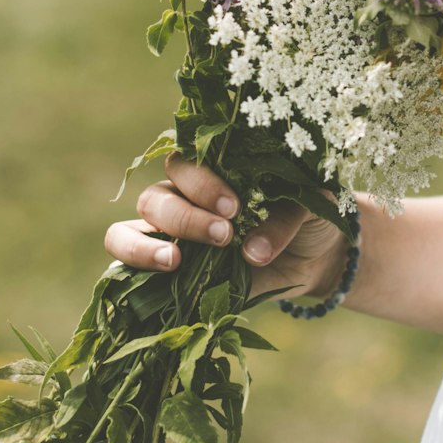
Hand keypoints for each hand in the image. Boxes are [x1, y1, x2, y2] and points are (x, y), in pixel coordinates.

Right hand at [103, 151, 350, 303]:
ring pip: (125, 231)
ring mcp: (168, 238)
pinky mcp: (167, 274)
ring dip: (145, 246)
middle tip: (224, 235)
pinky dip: (134, 271)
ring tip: (174, 260)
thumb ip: (282, 221)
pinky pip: (127, 270)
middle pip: (155, 199)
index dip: (202, 184)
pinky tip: (162, 278)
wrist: (317, 256)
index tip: (234, 207)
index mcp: (211, 171)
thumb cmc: (308, 216)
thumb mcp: (309, 207)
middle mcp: (181, 200)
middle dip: (185, 217)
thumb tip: (252, 252)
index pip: (184, 164)